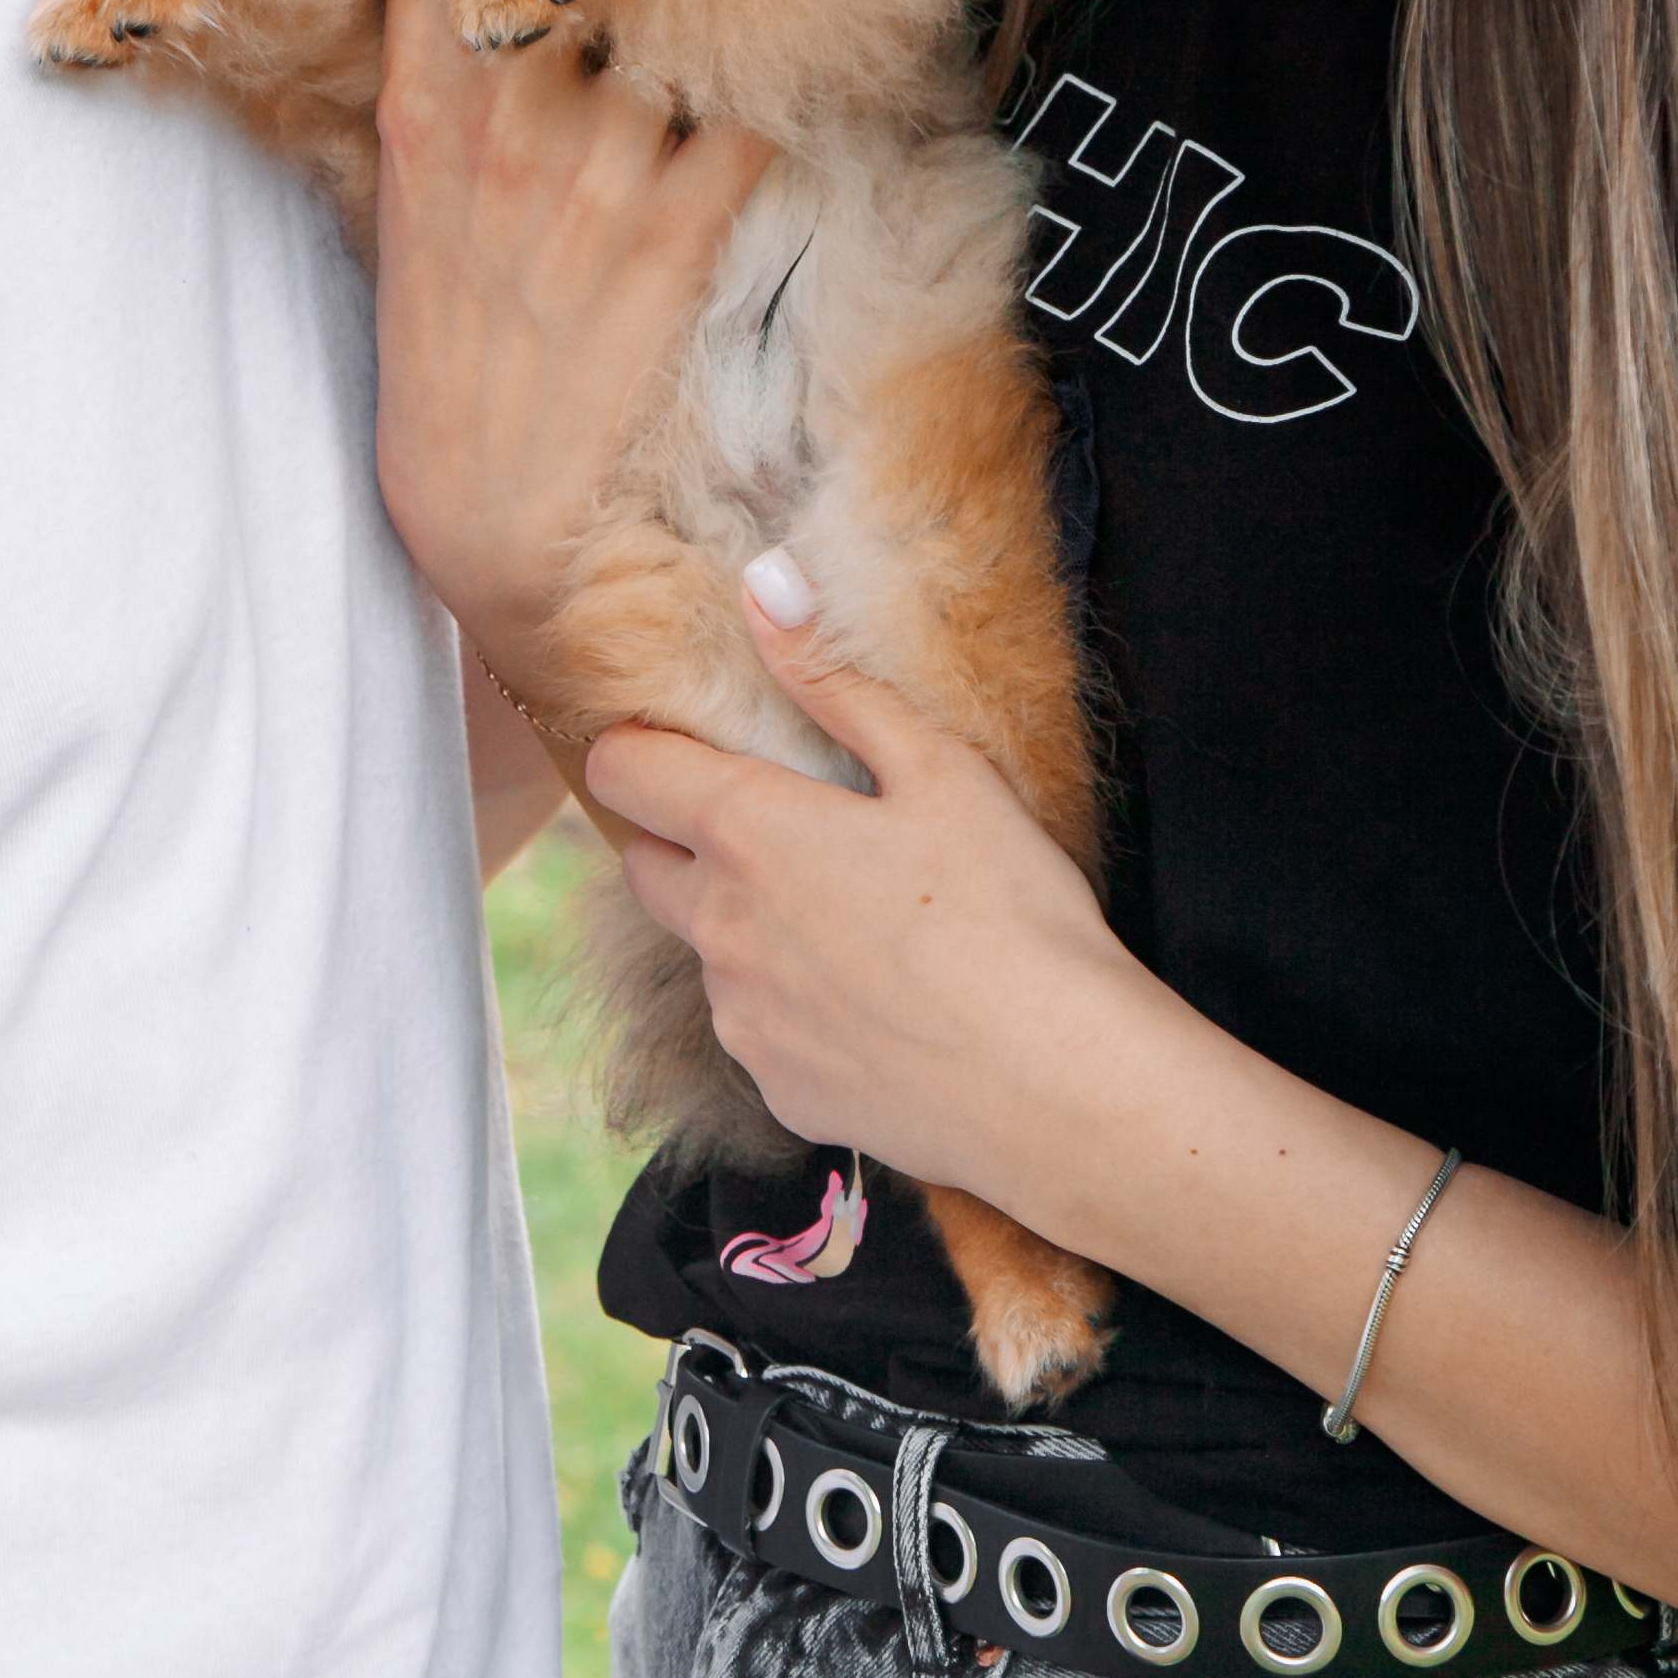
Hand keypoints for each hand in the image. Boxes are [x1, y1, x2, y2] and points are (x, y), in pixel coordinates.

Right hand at [372, 0, 768, 651]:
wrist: (494, 523)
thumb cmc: (448, 368)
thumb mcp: (404, 221)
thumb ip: (433, 107)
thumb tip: (465, 1)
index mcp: (419, 123)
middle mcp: (503, 133)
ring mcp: (594, 181)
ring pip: (673, 23)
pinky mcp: (678, 240)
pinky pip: (749, 119)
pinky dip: (782, 85)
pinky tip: (800, 67)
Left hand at [585, 551, 1138, 1198]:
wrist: (1055, 1086)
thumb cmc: (1008, 911)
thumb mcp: (937, 767)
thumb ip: (834, 679)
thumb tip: (764, 587)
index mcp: (748, 833)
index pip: (623, 771)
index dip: (636, 748)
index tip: (679, 745)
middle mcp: (719, 929)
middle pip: (643, 867)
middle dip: (681, 840)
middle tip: (778, 830)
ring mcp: (741, 1019)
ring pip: (706, 954)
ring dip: (746, 929)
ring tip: (855, 924)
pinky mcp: (776, 1089)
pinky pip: (757, 1031)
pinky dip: (793, 1009)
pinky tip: (877, 1004)